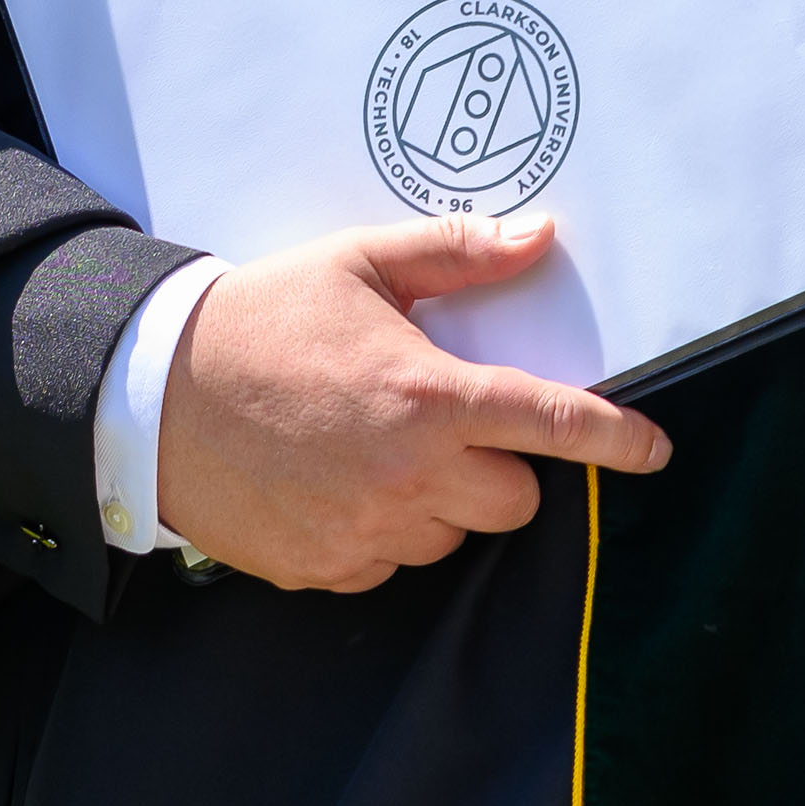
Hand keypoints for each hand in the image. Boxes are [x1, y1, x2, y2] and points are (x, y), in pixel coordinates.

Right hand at [152, 215, 671, 593]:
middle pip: (514, 500)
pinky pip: (390, 564)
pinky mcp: (321, 568)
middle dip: (501, 468)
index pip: (554, 425)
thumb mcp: (361, 264)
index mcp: (429, 399)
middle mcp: (407, 476)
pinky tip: (343, 489)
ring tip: (382, 454)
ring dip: (443, 503)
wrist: (147, 396)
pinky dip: (386, 535)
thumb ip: (458, 252)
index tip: (657, 451)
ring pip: (454, 537)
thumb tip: (540, 237)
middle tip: (447, 427)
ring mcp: (363, 530)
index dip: (618, 440)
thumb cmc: (263, 321)